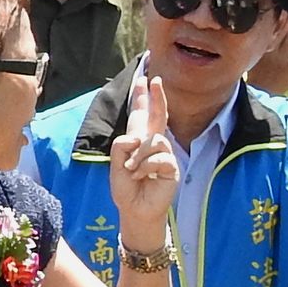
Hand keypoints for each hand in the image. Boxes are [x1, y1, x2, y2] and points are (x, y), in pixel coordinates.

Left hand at [106, 69, 180, 244]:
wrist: (134, 208)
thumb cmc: (126, 186)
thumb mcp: (115, 163)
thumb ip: (122, 145)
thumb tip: (138, 137)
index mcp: (139, 140)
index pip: (142, 115)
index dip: (143, 98)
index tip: (145, 79)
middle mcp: (154, 143)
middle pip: (158, 116)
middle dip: (156, 97)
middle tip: (154, 79)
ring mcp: (165, 154)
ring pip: (152, 141)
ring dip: (138, 158)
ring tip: (132, 170)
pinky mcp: (171, 166)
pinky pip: (158, 158)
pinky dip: (145, 168)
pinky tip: (143, 177)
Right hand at [252, 11, 287, 96]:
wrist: (262, 95)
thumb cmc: (259, 76)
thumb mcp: (253, 57)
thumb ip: (261, 43)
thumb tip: (269, 27)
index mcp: (258, 45)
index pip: (267, 24)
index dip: (277, 12)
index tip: (283, 2)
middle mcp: (270, 48)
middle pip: (282, 26)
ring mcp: (282, 55)